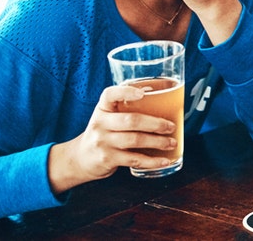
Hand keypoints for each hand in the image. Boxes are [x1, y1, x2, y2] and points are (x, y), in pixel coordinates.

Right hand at [47, 84, 177, 193]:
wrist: (81, 158)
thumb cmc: (103, 132)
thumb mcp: (108, 117)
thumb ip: (126, 108)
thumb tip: (161, 98)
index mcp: (102, 108)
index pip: (110, 95)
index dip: (126, 92)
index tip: (144, 93)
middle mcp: (100, 123)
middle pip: (131, 120)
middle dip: (156, 123)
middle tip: (171, 126)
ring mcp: (103, 142)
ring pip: (135, 140)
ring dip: (158, 142)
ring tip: (171, 143)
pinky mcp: (107, 159)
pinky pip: (134, 160)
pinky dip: (152, 161)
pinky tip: (164, 160)